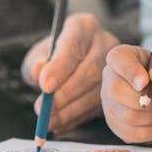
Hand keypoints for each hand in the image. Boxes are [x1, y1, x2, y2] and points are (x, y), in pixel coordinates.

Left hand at [22, 13, 117, 135]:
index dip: (59, 67)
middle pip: (90, 70)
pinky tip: (60, 125)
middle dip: (65, 94)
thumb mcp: (39, 53)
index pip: (74, 45)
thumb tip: (39, 72)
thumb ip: (36, 61)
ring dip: (70, 111)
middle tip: (43, 110)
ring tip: (49, 122)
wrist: (70, 64)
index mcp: (84, 26)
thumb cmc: (52, 55)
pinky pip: (98, 107)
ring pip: (96, 91)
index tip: (45, 86)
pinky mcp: (115, 90)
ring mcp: (114, 67)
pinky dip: (77, 119)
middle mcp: (104, 44)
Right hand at [101, 44, 151, 143]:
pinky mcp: (115, 124)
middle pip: (116, 90)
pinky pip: (130, 133)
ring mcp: (110, 102)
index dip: (130, 70)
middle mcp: (111, 77)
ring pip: (126, 114)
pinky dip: (150, 131)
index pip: (117, 58)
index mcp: (125, 57)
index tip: (145, 81)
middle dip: (145, 100)